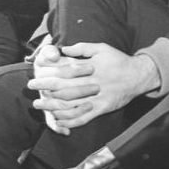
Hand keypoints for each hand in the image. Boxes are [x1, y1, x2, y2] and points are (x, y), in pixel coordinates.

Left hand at [27, 41, 158, 130]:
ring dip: (52, 105)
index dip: (48, 71)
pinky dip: (70, 121)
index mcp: (89, 68)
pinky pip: (83, 117)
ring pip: (70, 104)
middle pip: (63, 87)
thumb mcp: (102, 48)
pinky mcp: (102, 108)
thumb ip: (82, 48)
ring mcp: (96, 97)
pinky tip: (58, 120)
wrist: (138, 76)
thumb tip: (64, 49)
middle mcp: (91, 83)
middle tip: (30, 87)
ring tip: (39, 104)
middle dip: (45, 87)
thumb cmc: (119, 60)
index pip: (63, 70)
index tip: (36, 71)